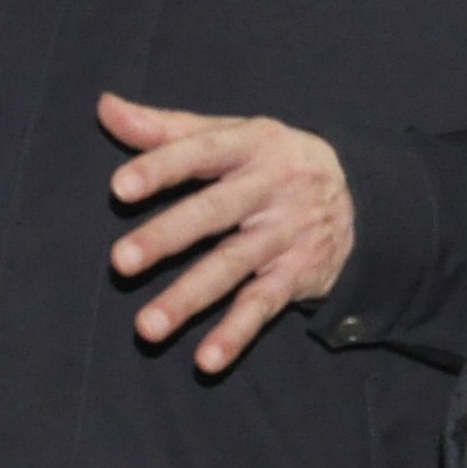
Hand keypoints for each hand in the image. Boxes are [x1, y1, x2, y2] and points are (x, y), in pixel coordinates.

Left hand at [98, 93, 356, 373]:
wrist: (360, 195)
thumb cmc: (271, 160)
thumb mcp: (230, 135)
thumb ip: (165, 128)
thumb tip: (105, 107)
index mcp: (250, 145)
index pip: (201, 153)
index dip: (161, 168)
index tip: (118, 188)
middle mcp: (270, 189)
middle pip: (213, 213)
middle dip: (167, 237)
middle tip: (120, 262)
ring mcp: (285, 235)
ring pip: (232, 267)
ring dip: (189, 298)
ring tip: (146, 327)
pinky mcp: (297, 275)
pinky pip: (263, 307)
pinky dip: (236, 334)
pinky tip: (206, 360)